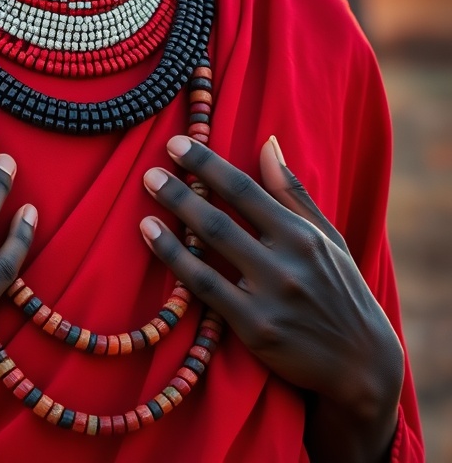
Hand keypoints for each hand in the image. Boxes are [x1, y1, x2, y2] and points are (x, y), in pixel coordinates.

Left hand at [140, 136, 402, 431]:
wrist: (362, 366)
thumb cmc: (342, 291)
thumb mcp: (327, 238)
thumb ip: (292, 192)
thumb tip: (268, 143)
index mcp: (302, 235)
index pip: (246, 189)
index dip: (208, 164)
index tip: (178, 143)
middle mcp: (286, 263)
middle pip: (220, 219)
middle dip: (181, 190)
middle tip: (150, 169)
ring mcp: (269, 298)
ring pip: (210, 251)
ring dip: (173, 220)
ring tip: (147, 196)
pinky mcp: (254, 329)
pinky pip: (204, 289)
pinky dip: (175, 259)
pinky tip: (152, 237)